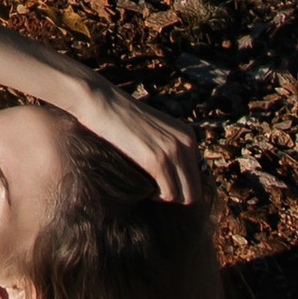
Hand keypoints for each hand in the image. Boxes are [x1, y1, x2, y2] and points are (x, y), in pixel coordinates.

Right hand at [71, 74, 204, 206]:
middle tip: (153, 189)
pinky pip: (168, 194)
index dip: (178, 186)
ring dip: (165, 197)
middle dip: (175, 196)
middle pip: (195, 191)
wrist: (100, 101)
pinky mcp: (157, 160)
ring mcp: (173, 151)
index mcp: (189, 136)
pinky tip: (140, 183)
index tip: (158, 181)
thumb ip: (169, 148)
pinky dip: (155, 196)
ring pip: (185, 197)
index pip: (197, 178)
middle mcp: (187, 143)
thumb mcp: (154, 130)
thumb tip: (177, 180)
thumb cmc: (120, 118)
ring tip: (146, 185)